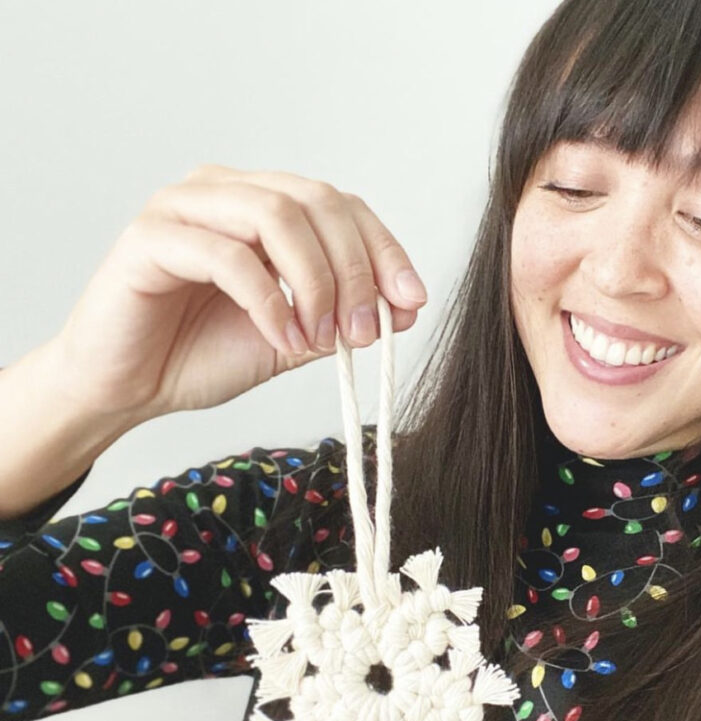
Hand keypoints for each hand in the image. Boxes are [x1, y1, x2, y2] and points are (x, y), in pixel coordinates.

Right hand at [49, 163, 427, 421]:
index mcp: (262, 206)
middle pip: (316, 201)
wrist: (128, 388)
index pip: (340, 205)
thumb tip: (408, 308)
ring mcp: (184, 207)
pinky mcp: (150, 237)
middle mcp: (226, 192)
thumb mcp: (293, 339)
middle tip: (366, 331)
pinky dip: (268, 300)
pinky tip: (280, 336)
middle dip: (356, 270)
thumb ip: (343, 319)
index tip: (411, 301)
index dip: (384, 250)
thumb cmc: (201, 355)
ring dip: (316, 282)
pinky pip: (227, 255)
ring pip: (275, 215)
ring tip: (322, 337)